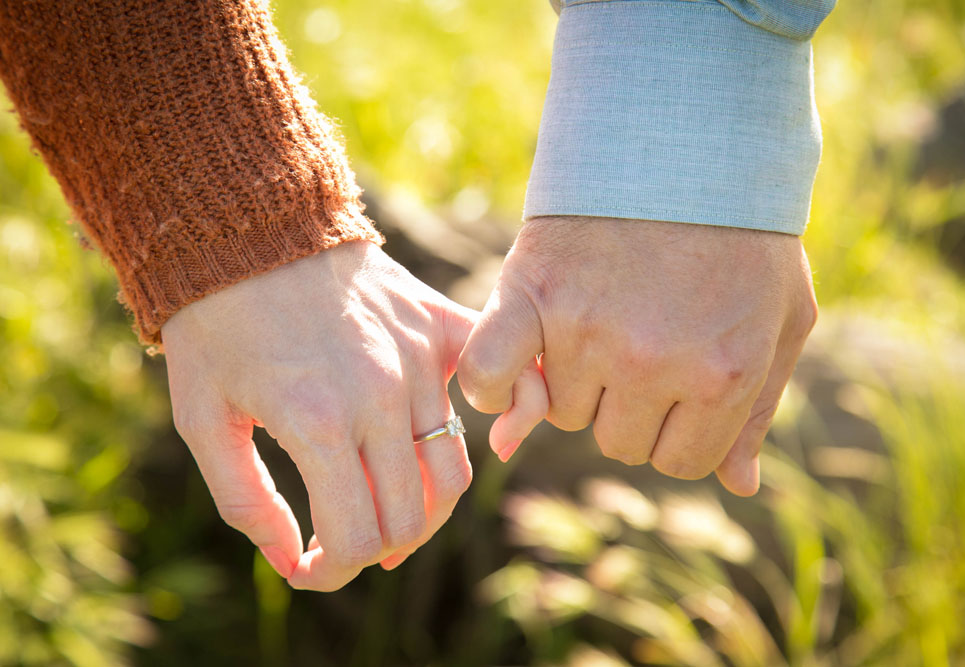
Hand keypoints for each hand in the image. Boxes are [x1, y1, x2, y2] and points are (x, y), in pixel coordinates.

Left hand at [161, 241, 475, 589]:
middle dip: (374, 549)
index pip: (358, 537)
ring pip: (452, 472)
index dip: (330, 572)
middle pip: (411, 517)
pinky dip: (514, 418)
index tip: (306, 565)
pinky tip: (496, 441)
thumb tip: (290, 562)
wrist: (247, 227)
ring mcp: (418, 361)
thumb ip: (244, 502)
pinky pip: (508, 381)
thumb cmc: (215, 324)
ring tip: (385, 508)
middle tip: (339, 541)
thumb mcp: (202, 419)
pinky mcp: (438, 328)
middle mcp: (380, 397)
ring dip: (422, 510)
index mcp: (317, 423)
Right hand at [458, 216, 817, 495]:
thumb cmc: (743, 235)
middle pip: (618, 442)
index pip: (681, 462)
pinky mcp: (532, 296)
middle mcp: (653, 363)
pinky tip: (516, 374)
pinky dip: (494, 387)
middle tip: (642, 345)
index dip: (680, 430)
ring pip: (563, 412)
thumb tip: (740, 486)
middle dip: (633, 408)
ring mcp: (587, 332)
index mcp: (723, 374)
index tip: (679, 389)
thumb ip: (760, 408)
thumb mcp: (782, 319)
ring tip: (601, 324)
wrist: (685, 142)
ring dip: (578, 384)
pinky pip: (489, 376)